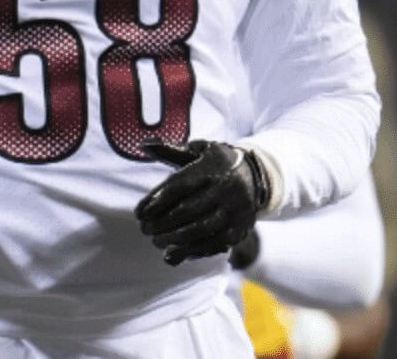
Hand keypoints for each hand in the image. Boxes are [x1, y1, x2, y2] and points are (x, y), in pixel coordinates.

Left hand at [136, 140, 268, 265]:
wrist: (257, 176)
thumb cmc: (216, 165)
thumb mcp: (198, 153)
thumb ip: (170, 152)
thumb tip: (144, 145)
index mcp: (211, 167)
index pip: (177, 187)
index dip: (155, 201)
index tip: (139, 213)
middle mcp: (225, 187)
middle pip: (185, 210)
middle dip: (160, 223)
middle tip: (144, 229)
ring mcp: (234, 210)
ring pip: (197, 230)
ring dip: (171, 238)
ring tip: (156, 240)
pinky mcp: (238, 229)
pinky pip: (211, 244)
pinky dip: (189, 251)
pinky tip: (172, 252)